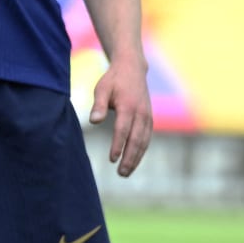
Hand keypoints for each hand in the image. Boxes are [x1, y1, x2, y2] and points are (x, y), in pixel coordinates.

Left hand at [89, 55, 152, 176]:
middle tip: (121, 173)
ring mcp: (147, 116)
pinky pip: (146, 138)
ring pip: (144, 141)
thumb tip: (94, 121)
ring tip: (126, 172)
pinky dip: (141, 150)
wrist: (132, 68)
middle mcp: (141, 113)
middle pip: (136, 140)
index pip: (123, 130)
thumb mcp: (102, 89)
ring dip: (136, 158)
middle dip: (129, 158)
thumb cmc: (113, 80)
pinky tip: (134, 160)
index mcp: (128, 106)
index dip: (118, 145)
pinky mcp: (149, 118)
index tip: (112, 159)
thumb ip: (99, 105)